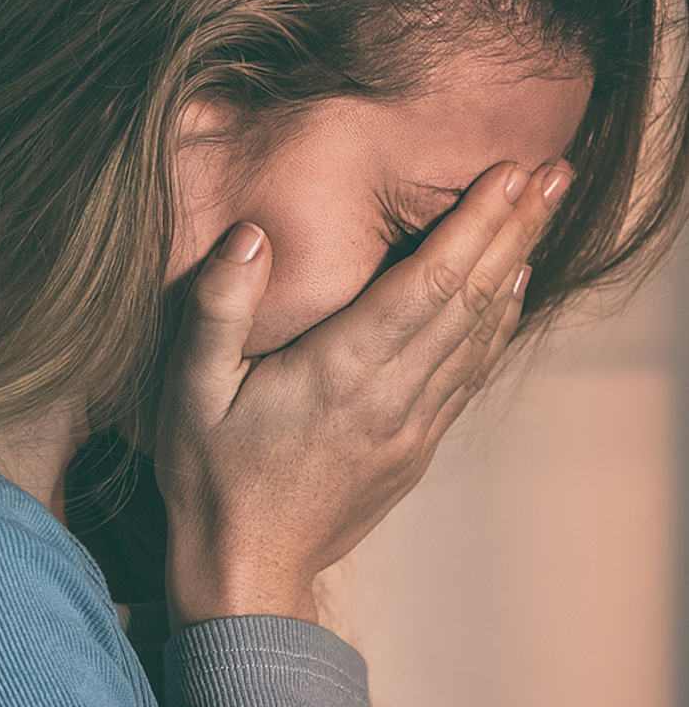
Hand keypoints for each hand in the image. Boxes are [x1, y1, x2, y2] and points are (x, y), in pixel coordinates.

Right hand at [154, 158, 573, 631]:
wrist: (246, 568)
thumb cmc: (211, 472)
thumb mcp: (189, 387)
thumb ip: (218, 307)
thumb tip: (249, 235)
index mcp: (339, 372)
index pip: (426, 285)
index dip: (474, 226)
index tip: (509, 174)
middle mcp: (391, 396)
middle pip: (469, 300)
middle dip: (515, 230)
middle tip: (553, 173)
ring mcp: (411, 426)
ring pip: (480, 333)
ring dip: (517, 267)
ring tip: (546, 214)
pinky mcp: (415, 446)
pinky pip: (470, 372)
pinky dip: (498, 323)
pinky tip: (512, 292)